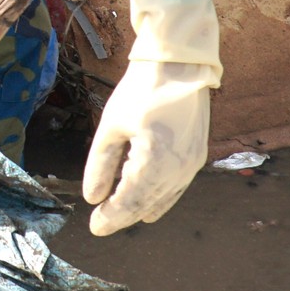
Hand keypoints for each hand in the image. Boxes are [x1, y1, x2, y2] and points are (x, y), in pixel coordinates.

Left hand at [85, 0, 220, 236]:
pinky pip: (176, 187)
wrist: (180, 64)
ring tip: (119, 213)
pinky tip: (145, 200)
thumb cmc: (141, 90)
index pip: (130, 202)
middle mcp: (178, 168)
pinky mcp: (197, 155)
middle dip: (123, 215)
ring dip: (140, 208)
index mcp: (155, 161)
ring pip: (164, 199)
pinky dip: (159, 196)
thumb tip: (92, 197)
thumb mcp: (111, 126)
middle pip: (147, 205)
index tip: (94, 226)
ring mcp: (192, 164)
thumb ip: (100, 165)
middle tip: (101, 222)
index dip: (111, 217)